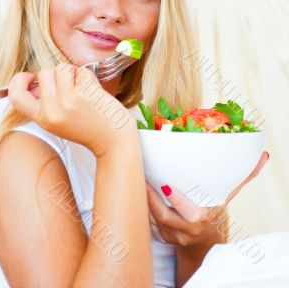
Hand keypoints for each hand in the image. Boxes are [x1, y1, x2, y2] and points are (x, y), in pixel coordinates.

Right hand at [7, 63, 136, 156]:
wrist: (114, 141)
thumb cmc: (89, 129)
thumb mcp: (58, 123)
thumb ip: (44, 104)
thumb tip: (35, 83)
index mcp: (43, 119)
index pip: (16, 96)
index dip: (18, 81)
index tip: (30, 78)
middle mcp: (53, 110)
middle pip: (44, 72)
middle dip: (56, 74)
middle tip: (69, 86)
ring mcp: (68, 100)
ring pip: (61, 67)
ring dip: (72, 73)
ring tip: (82, 88)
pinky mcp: (85, 93)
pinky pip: (80, 70)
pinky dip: (88, 76)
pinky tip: (93, 91)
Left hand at [146, 151, 268, 251]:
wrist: (204, 241)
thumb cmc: (213, 211)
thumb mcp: (225, 195)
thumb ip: (240, 178)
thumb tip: (262, 157)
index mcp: (204, 218)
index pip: (190, 212)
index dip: (177, 201)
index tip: (165, 185)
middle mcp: (189, 231)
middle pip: (165, 216)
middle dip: (151, 198)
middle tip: (141, 177)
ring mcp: (174, 237)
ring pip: (155, 220)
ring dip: (145, 202)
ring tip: (136, 182)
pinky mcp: (163, 238)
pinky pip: (151, 224)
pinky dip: (144, 209)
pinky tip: (138, 194)